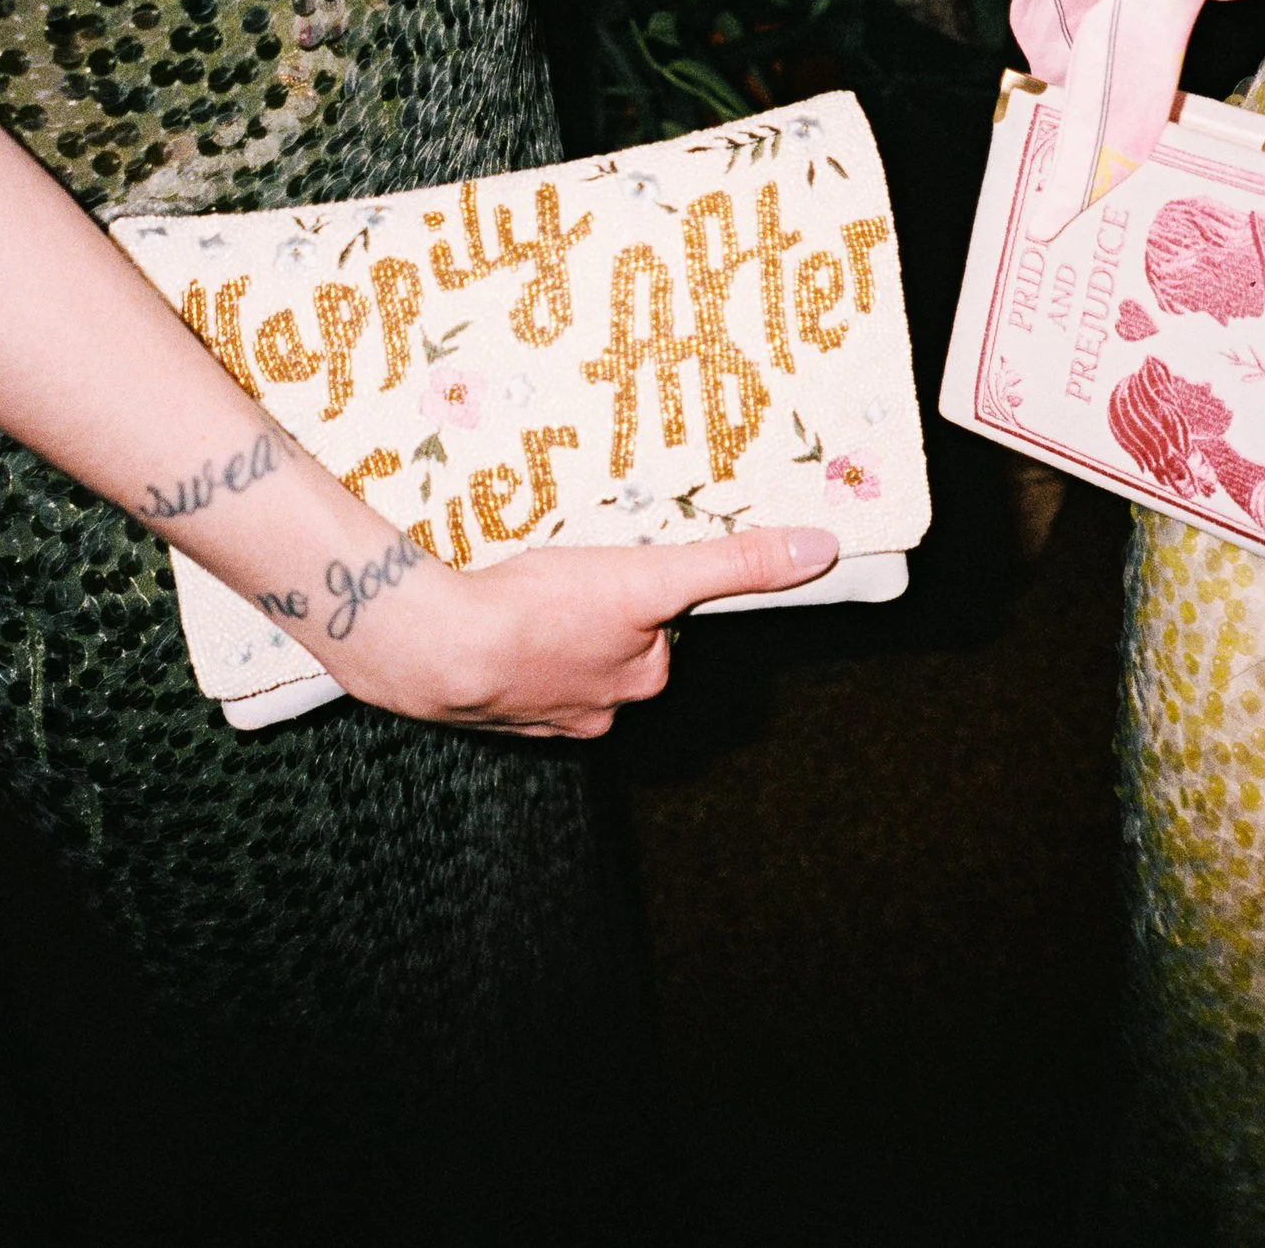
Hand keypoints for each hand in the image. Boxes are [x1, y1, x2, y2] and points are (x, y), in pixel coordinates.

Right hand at [330, 527, 840, 737]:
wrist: (442, 647)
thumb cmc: (544, 611)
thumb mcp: (654, 575)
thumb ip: (738, 564)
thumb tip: (822, 550)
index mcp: (638, 681)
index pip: (659, 627)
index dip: (642, 590)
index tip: (615, 566)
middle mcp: (595, 710)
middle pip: (612, 645)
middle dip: (596, 611)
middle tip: (569, 570)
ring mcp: (535, 713)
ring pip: (558, 661)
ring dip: (548, 632)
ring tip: (526, 592)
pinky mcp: (483, 704)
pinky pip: (505, 669)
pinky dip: (503, 646)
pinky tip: (487, 619)